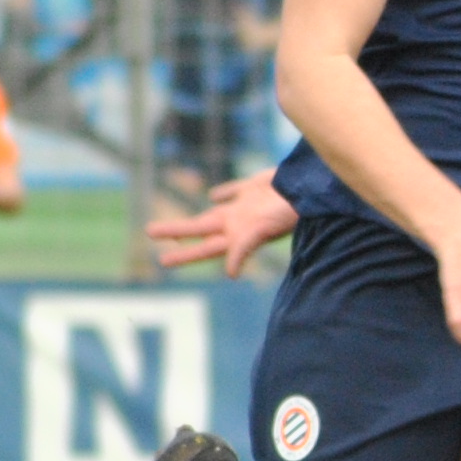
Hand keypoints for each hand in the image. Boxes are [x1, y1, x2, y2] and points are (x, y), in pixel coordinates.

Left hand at [151, 171, 297, 276]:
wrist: (312, 187)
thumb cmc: (289, 211)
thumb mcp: (264, 230)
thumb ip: (245, 249)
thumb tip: (229, 273)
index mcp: (236, 234)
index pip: (203, 247)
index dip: (184, 254)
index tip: (162, 261)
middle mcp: (237, 223)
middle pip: (199, 229)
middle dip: (175, 232)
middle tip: (148, 233)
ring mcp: (245, 206)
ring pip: (212, 213)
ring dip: (194, 220)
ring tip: (177, 227)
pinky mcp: (254, 187)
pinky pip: (232, 192)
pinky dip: (221, 193)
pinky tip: (212, 195)